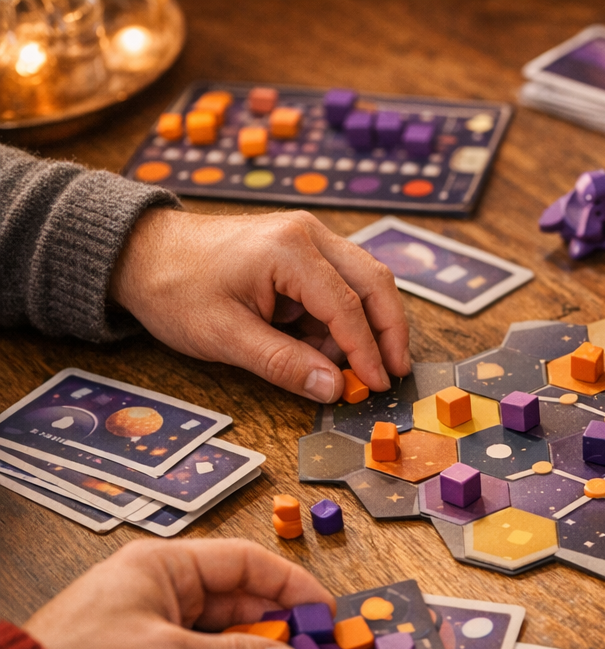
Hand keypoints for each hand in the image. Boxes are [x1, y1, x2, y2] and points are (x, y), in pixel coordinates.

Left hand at [109, 209, 410, 402]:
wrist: (142, 252)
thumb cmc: (176, 288)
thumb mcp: (225, 336)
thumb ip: (283, 363)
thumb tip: (333, 388)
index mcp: (289, 250)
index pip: (348, 306)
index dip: (367, 351)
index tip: (376, 385)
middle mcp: (308, 234)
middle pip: (374, 282)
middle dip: (388, 331)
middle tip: (393, 372)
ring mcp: (308, 237)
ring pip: (365, 281)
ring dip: (367, 325)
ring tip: (353, 366)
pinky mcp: (303, 249)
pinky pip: (341, 284)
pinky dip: (344, 318)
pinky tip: (328, 347)